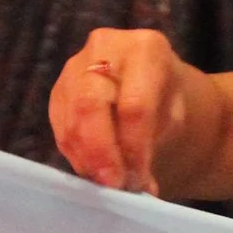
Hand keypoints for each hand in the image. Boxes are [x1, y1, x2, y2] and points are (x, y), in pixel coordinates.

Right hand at [51, 27, 186, 191]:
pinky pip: (59, 126)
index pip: (134, 104)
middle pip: (90, 104)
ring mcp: (76, 65)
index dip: (134, 146)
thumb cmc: (165, 96)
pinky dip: (75, 153)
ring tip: (106, 182)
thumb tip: (138, 184)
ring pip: (70, 118)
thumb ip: (154, 142)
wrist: (150, 78)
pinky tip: (93, 169)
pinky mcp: (59, 87)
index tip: (138, 178)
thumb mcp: (174, 114)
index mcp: (145, 48)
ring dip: (87, 158)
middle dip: (101, 152)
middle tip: (113, 184)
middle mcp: (104, 47)